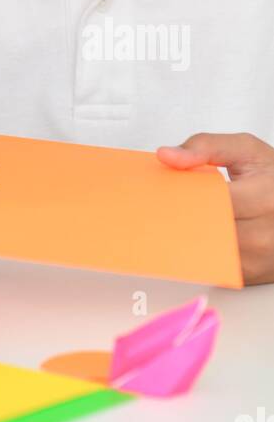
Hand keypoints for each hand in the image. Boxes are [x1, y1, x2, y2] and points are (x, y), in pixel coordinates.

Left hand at [157, 132, 273, 284]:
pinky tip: (194, 236)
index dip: (184, 196)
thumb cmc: (272, 176)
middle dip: (181, 219)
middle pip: (207, 230)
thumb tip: (167, 155)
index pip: (212, 201)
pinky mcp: (256, 275)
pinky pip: (218, 269)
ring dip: (188, 239)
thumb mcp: (245, 150)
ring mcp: (262, 257)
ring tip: (175, 221)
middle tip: (159, 209)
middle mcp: (267, 231)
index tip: (162, 192)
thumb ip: (205, 147)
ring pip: (209, 253)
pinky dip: (202, 253)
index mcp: (265, 195)